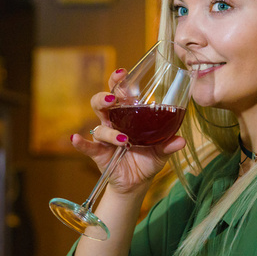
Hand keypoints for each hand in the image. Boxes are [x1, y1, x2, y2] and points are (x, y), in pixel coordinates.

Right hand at [70, 69, 186, 195]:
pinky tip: (76, 138)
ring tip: (124, 138)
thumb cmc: (148, 159)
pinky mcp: (99, 154)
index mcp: (127, 116)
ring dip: (109, 131)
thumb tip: (181, 140)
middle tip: (114, 99)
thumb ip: (168, 144)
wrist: (137, 183)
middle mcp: (113, 123)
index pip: (119, 93)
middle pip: (102, 103)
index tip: (122, 73)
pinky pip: (87, 146)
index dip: (118, 81)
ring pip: (99, 125)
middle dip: (105, 97)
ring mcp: (104, 138)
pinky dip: (81, 143)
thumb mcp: (161, 151)